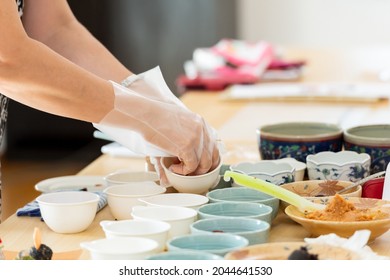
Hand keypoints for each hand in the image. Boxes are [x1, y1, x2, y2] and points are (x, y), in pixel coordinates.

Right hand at [95, 67, 220, 183]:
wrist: (145, 113)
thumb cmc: (154, 116)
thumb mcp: (174, 123)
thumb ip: (182, 136)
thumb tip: (180, 152)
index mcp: (200, 122)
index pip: (213, 144)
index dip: (209, 158)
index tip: (200, 165)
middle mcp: (201, 130)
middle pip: (212, 155)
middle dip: (203, 168)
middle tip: (190, 172)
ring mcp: (195, 138)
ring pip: (204, 164)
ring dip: (192, 171)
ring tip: (179, 169)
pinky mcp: (187, 147)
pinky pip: (191, 166)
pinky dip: (183, 171)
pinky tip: (173, 168)